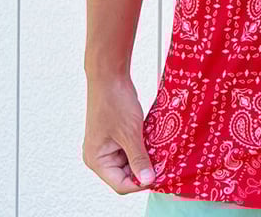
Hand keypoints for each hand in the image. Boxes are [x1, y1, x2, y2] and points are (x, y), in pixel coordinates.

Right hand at [83, 74, 155, 194]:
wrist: (110, 76)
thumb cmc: (114, 101)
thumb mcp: (130, 132)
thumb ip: (139, 158)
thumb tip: (148, 179)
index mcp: (97, 160)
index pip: (120, 184)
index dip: (140, 182)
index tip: (159, 175)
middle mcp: (99, 156)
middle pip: (125, 174)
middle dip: (144, 168)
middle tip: (163, 162)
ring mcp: (107, 145)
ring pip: (130, 160)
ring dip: (144, 156)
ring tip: (159, 150)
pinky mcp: (115, 135)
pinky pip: (130, 147)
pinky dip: (142, 145)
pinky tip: (154, 140)